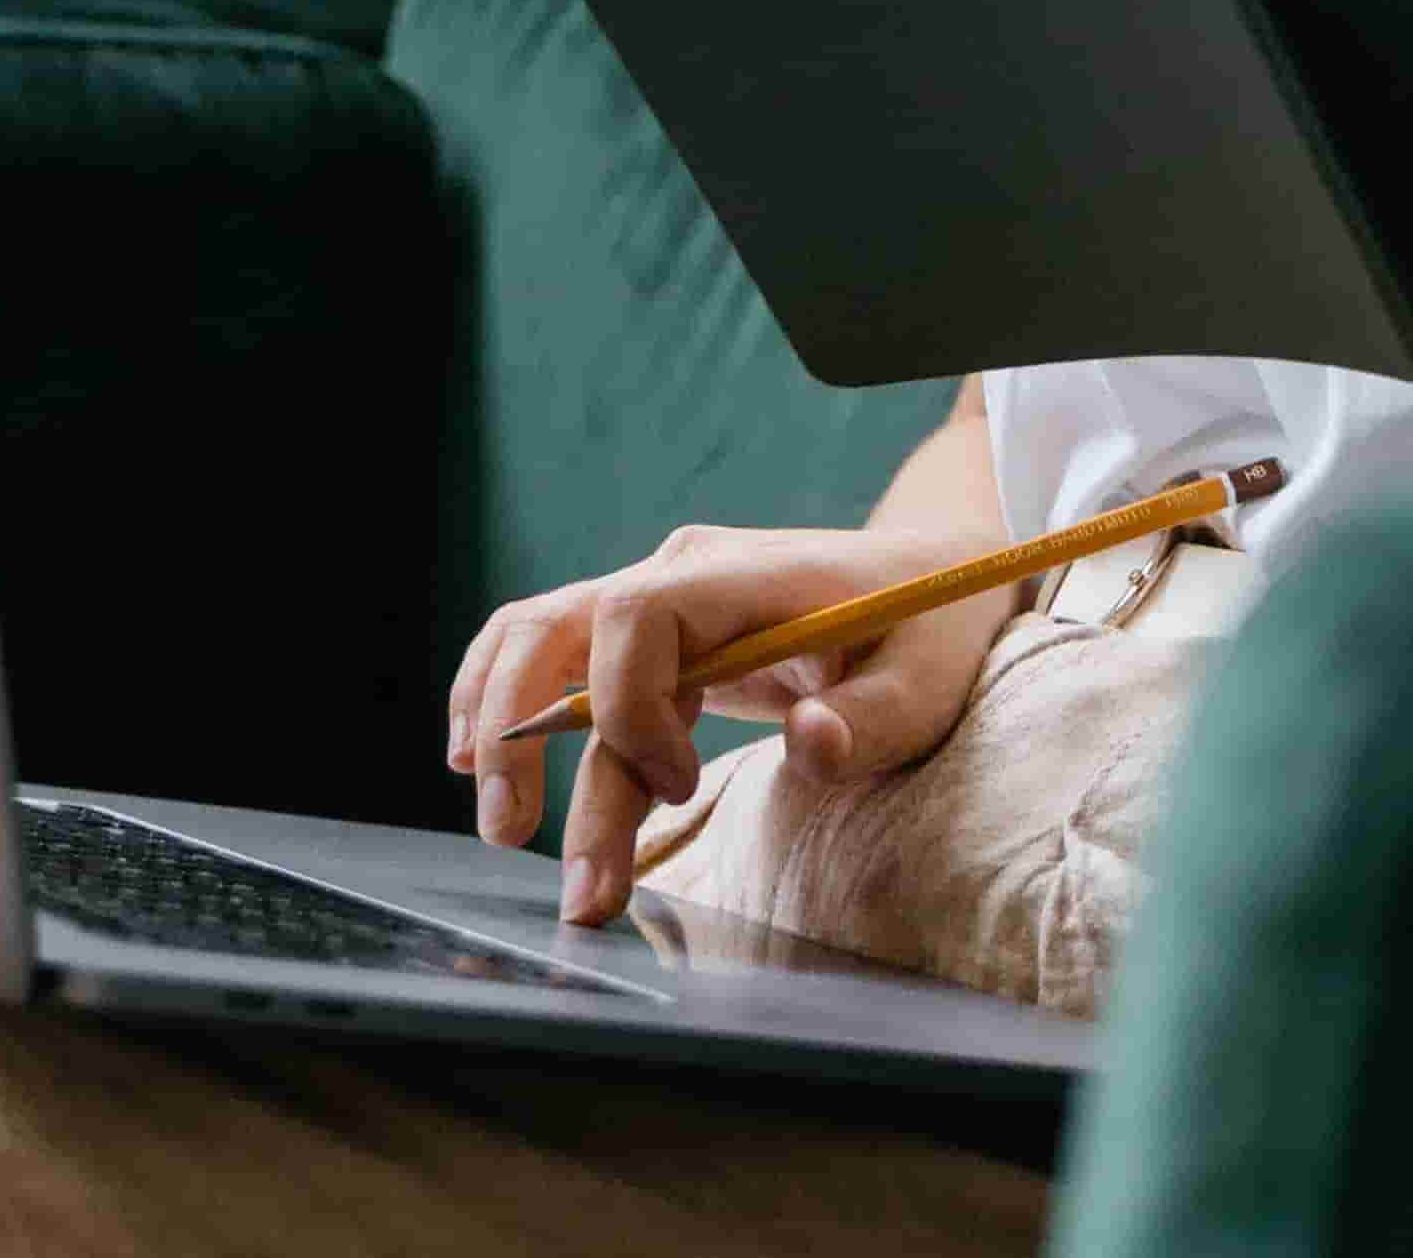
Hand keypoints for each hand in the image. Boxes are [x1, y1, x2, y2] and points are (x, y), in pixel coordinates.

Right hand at [444, 519, 1029, 926]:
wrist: (933, 575)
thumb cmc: (931, 630)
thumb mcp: (926, 682)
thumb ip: (872, 719)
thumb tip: (812, 745)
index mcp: (741, 575)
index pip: (634, 617)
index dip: (630, 708)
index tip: (676, 786)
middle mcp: (682, 574)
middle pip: (559, 627)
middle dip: (519, 732)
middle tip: (512, 838)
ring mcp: (660, 598)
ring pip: (540, 640)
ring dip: (500, 725)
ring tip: (499, 827)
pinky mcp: (653, 638)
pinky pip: (559, 657)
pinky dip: (511, 703)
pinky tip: (480, 764)